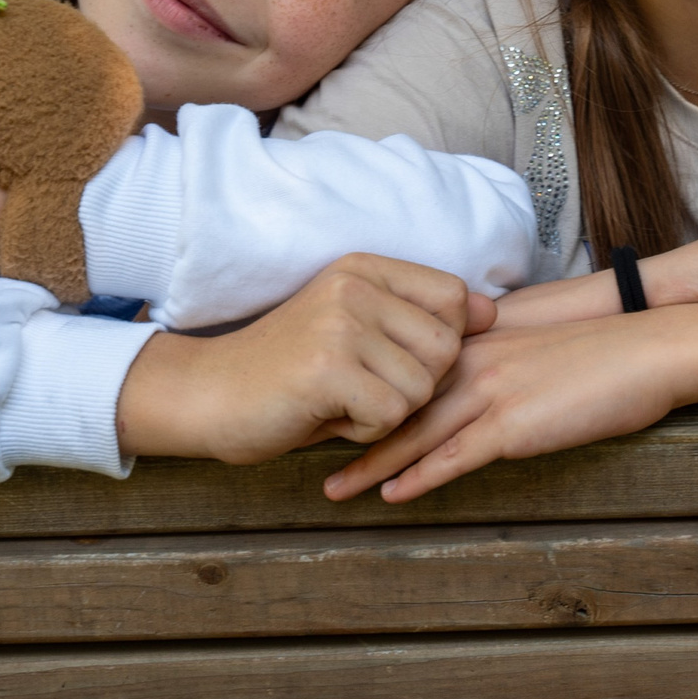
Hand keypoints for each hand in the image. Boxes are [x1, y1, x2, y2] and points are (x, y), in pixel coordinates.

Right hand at [115, 253, 492, 462]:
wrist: (207, 395)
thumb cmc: (288, 371)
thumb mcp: (355, 328)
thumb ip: (417, 318)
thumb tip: (490, 311)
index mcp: (366, 268)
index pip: (455, 296)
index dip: (443, 342)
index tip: (397, 361)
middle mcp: (356, 285)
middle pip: (448, 347)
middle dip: (418, 384)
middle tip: (363, 389)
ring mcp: (341, 322)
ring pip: (423, 386)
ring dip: (389, 411)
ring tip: (341, 400)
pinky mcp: (327, 367)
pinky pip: (392, 413)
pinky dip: (366, 430)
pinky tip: (327, 417)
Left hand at [323, 312, 697, 503]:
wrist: (652, 348)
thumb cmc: (608, 350)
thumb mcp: (542, 345)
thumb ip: (503, 358)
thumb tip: (476, 380)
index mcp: (481, 339)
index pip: (407, 364)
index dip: (363, 385)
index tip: (325, 403)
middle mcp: (475, 360)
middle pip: (396, 399)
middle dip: (346, 424)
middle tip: (301, 444)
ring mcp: (493, 392)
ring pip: (414, 432)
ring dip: (369, 462)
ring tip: (332, 486)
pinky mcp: (515, 424)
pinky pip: (456, 457)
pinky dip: (420, 477)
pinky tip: (392, 494)